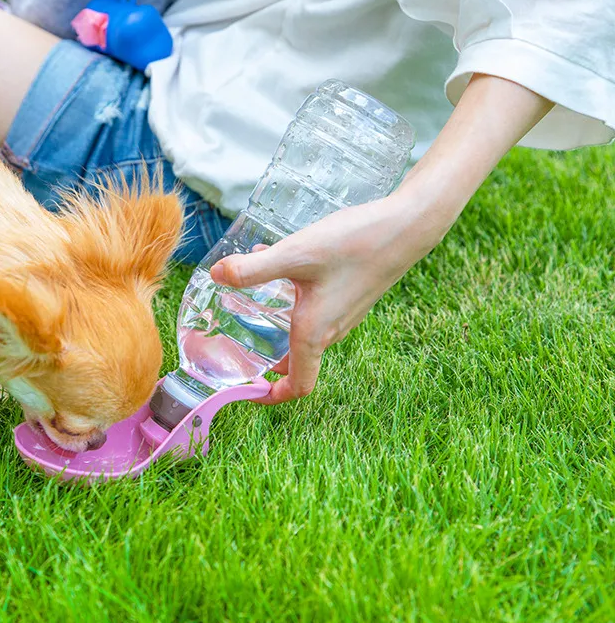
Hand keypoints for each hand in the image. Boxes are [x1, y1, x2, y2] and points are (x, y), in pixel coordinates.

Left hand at [211, 192, 437, 403]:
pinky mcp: (349, 295)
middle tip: (234, 345)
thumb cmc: (355, 243)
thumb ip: (253, 269)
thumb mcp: (296, 254)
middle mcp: (331, 330)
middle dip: (264, 359)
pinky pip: (314, 312)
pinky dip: (291, 303)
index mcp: (315, 333)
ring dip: (275, 327)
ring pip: (303, 333)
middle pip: (295, 361)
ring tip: (248, 303)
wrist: (407, 225)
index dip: (270, 396)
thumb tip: (216, 275)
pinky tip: (277, 264)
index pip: (297, 386)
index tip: (246, 390)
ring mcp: (343, 314)